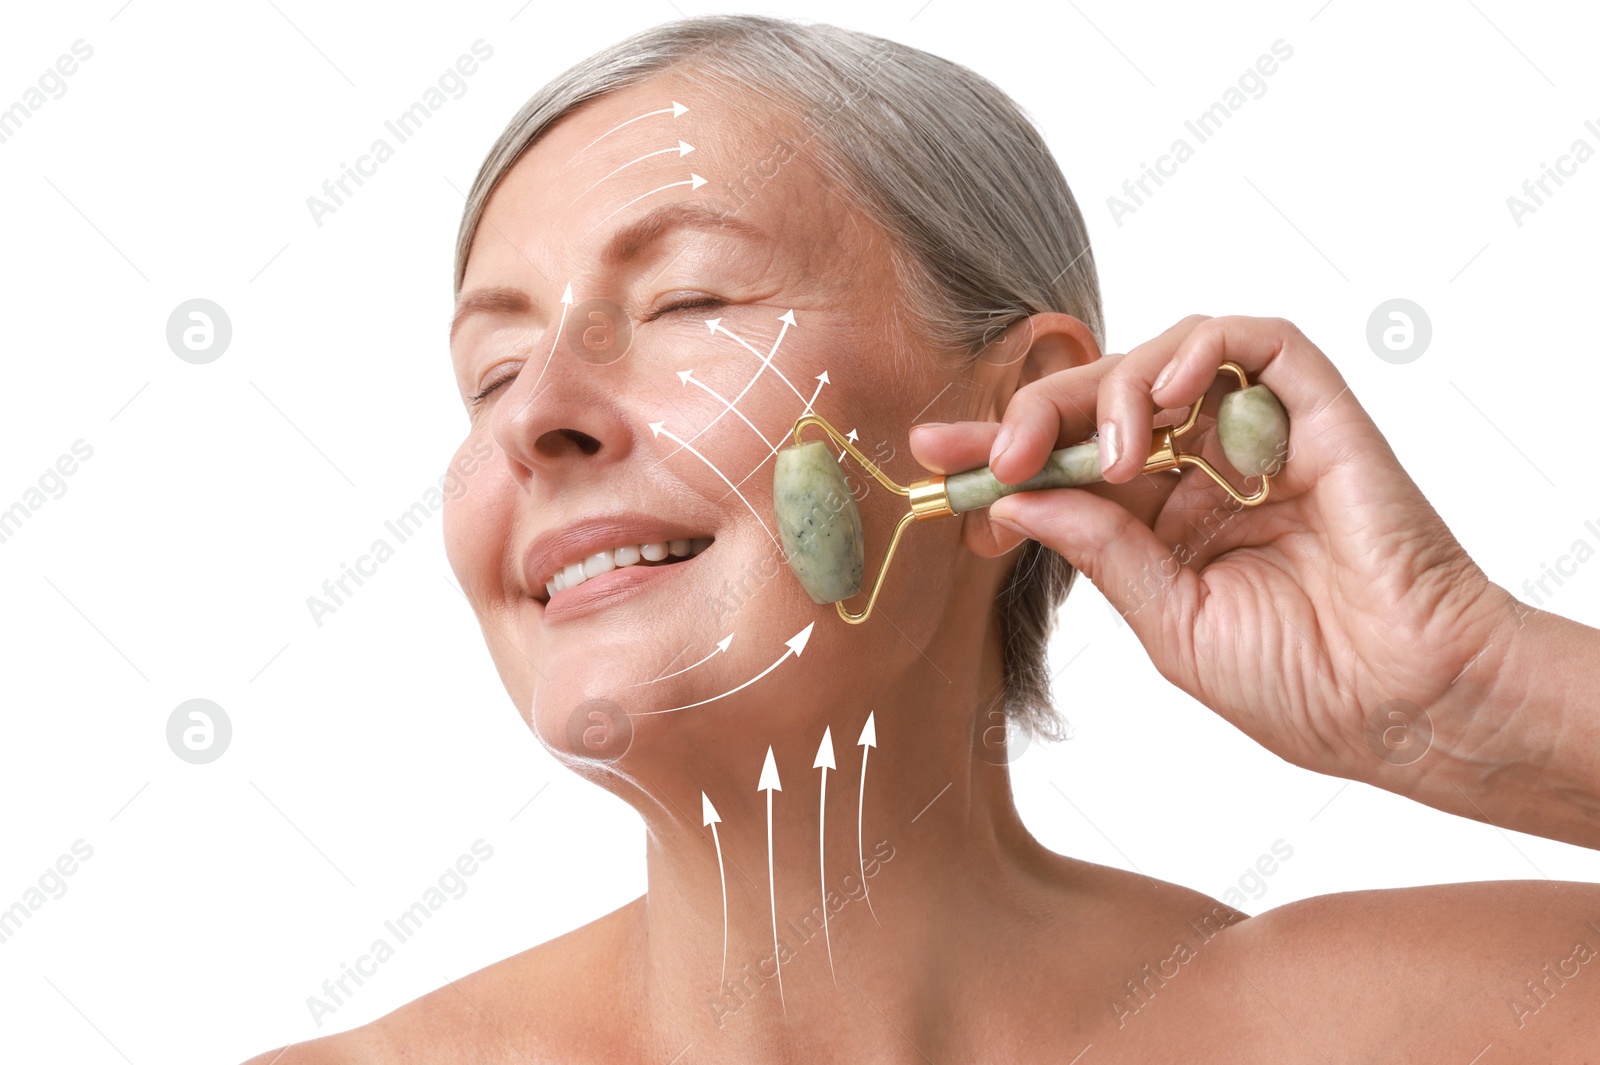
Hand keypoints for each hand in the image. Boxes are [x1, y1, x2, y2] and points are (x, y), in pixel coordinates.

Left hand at [910, 315, 1515, 788]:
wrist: (1403, 703)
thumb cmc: (1301, 682)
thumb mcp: (1169, 621)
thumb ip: (1098, 549)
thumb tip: (1014, 501)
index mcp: (1164, 524)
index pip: (1068, 465)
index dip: (1002, 452)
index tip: (935, 458)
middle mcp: (1205, 470)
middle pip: (1101, 403)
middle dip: (1034, 413)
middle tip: (994, 449)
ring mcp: (1259, 437)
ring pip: (1164, 361)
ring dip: (1113, 391)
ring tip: (1108, 455)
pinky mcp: (1317, 411)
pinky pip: (1255, 341)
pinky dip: (1197, 349)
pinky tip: (1162, 400)